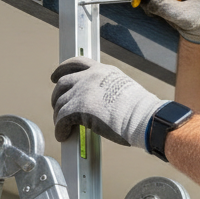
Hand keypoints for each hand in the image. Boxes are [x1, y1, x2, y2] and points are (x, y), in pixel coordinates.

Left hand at [50, 57, 165, 147]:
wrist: (144, 117)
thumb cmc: (140, 110)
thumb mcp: (123, 89)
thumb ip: (106, 90)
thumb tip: (99, 104)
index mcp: (102, 70)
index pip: (77, 63)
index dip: (62, 69)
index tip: (56, 76)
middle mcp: (90, 77)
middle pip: (63, 83)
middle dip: (57, 96)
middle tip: (58, 107)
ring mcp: (83, 91)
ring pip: (60, 103)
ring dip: (59, 116)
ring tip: (63, 127)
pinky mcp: (78, 108)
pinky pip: (61, 119)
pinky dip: (60, 128)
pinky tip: (63, 135)